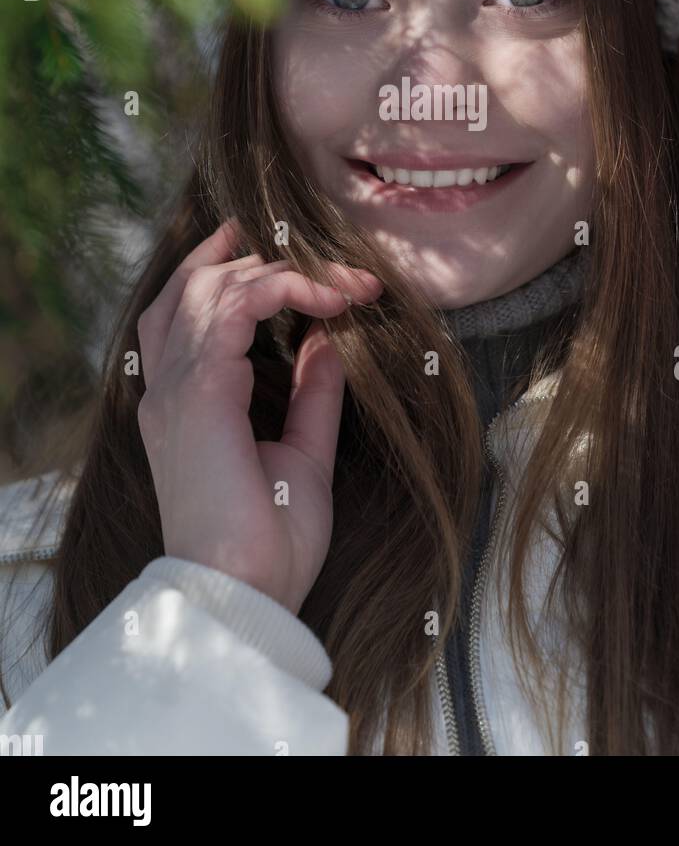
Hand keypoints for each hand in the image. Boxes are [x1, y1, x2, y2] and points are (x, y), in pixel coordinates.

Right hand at [136, 220, 382, 612]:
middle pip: (196, 287)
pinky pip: (236, 307)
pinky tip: (328, 298)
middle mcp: (167, 389)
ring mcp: (177, 387)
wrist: (246, 595)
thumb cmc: (270, 543)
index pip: (184, 311)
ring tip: (339, 282)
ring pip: (214, 287)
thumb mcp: (303, 454)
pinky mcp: (200, 391)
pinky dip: (283, 288)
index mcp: (181, 405)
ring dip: (282, 272)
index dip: (224, 269)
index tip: (281, 255)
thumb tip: (327, 340)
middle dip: (265, 263)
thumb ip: (311, 395)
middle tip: (334, 269)